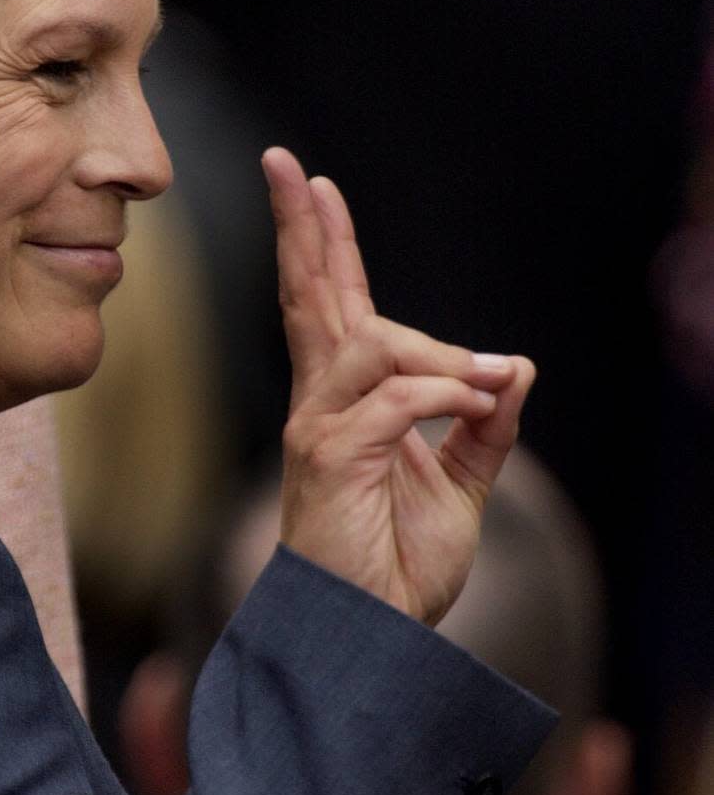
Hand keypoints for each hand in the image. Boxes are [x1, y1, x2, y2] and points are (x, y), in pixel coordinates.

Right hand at [263, 146, 534, 624]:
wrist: (373, 631)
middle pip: (308, 294)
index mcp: (348, 400)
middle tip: (282, 162)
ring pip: (370, 339)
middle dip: (300, 226)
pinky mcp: (327, 455)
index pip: (330, 304)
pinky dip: (444, 395)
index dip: (323, 244)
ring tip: (481, 385)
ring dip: (439, 353)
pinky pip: (395, 396)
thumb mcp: (463, 484)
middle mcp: (321, 400)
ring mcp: (317, 425)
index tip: (313, 188)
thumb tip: (512, 366)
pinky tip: (473, 407)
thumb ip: (483, 425)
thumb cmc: (398, 560)